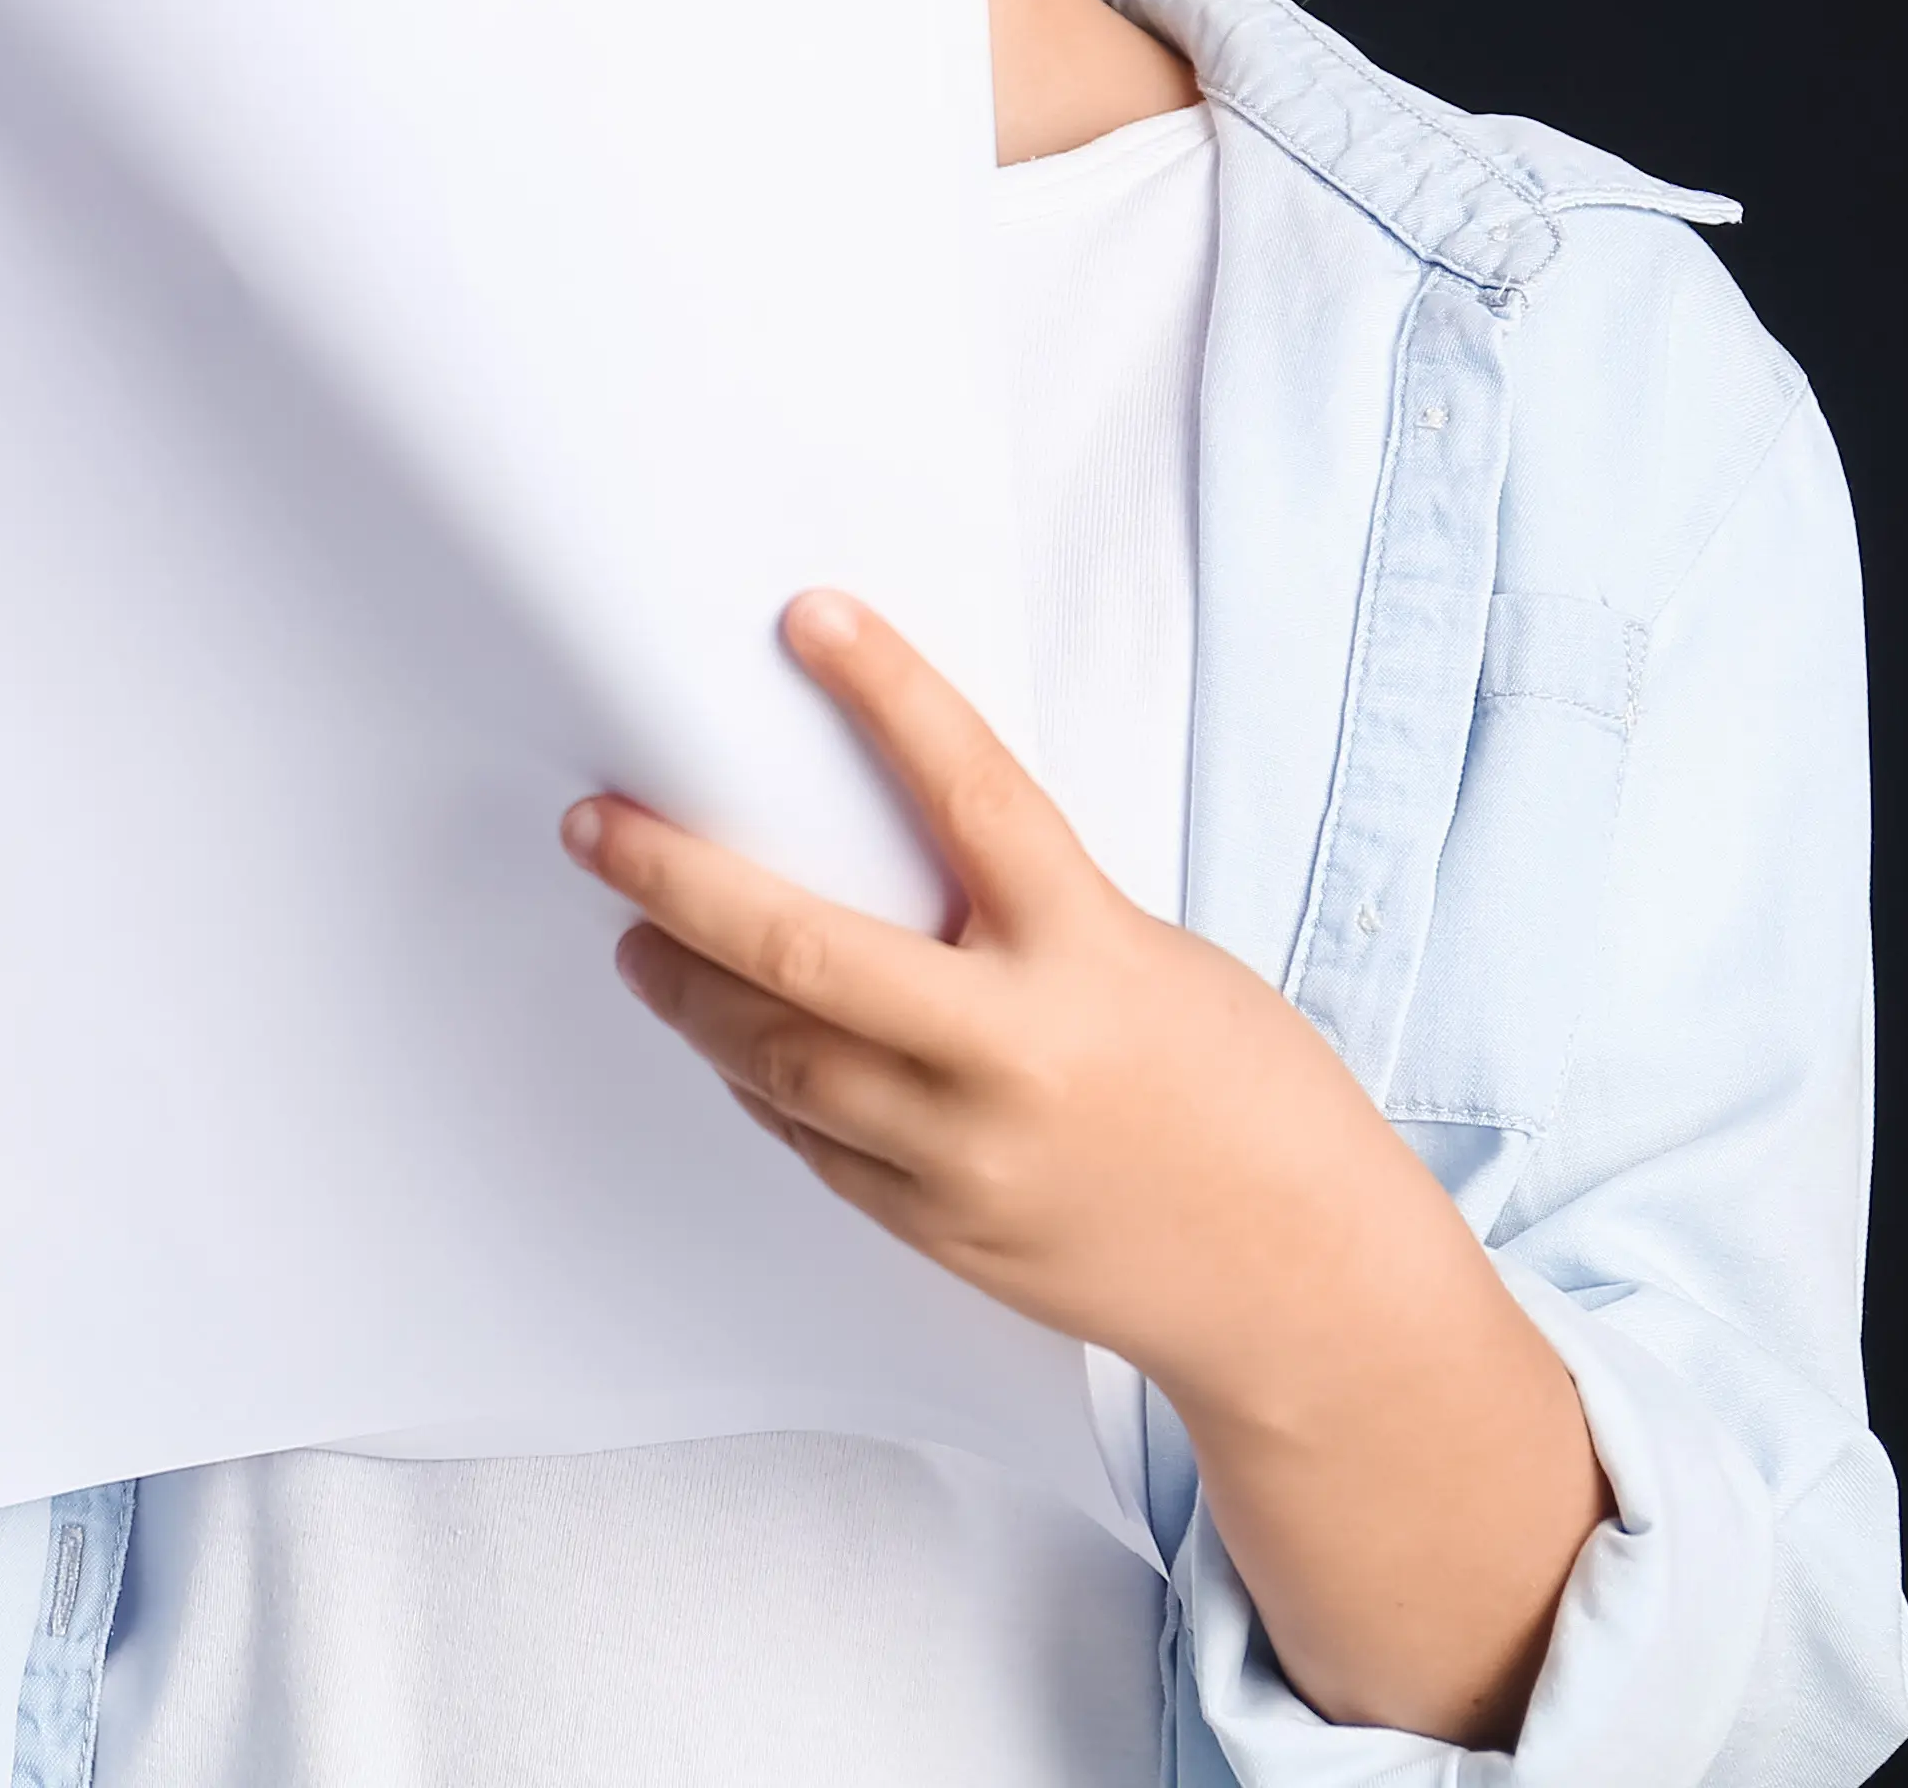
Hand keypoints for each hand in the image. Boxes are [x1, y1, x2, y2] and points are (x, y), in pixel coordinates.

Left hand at [568, 588, 1599, 1745]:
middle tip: (599, 828)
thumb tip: (893, 859)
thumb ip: (1027, 918)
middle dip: (680, 881)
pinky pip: (814, 1144)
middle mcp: (1017, 1059)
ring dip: (690, 990)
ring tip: (638, 934)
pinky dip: (758, 1080)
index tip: (811, 615)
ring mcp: (967, 1161)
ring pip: (779, 1062)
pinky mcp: (941, 1233)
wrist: (1308, 1292)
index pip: (975, 792)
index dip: (890, 693)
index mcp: (1094, 957)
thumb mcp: (1153, 966)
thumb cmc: (1251, 1104)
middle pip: (804, 953)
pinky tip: (725, 1036)